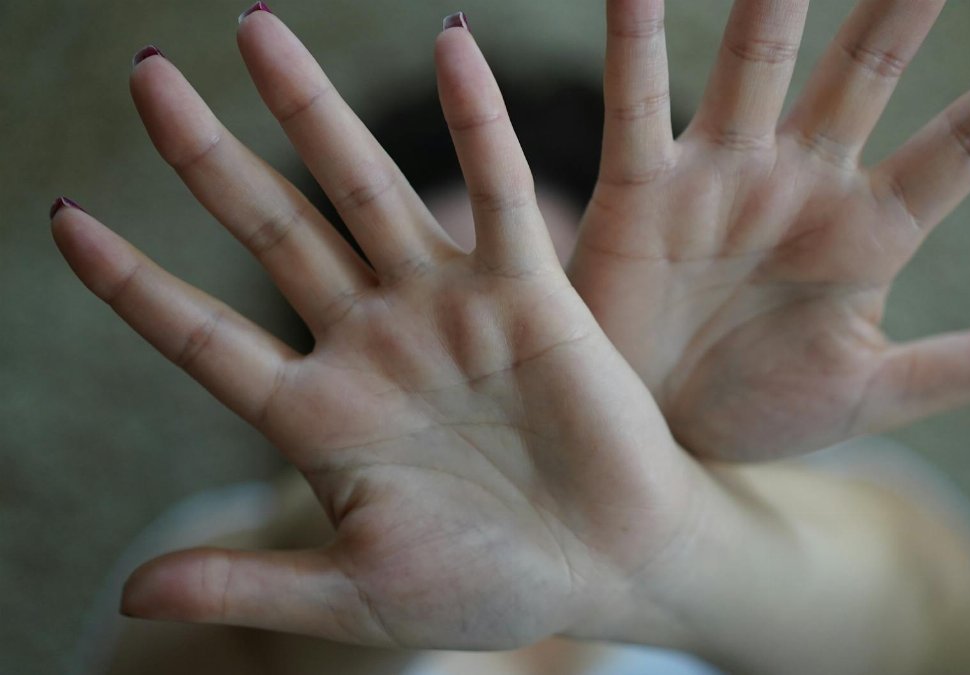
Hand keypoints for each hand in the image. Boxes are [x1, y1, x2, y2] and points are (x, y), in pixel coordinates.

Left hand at [53, 11, 703, 649]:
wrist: (610, 569)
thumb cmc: (490, 587)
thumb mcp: (357, 596)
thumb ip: (251, 588)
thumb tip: (130, 599)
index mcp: (321, 415)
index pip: (204, 338)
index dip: (134, 283)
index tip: (64, 220)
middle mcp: (374, 343)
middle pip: (274, 230)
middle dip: (208, 156)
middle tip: (145, 76)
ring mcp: (448, 309)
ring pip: (366, 190)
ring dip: (313, 112)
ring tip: (255, 31)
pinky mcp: (528, 294)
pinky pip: (499, 194)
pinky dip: (480, 124)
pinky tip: (451, 46)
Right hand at [572, 0, 969, 459]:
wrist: (659, 440)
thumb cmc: (763, 409)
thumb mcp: (874, 394)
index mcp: (868, 231)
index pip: (959, 148)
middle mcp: (802, 181)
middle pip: (865, 70)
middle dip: (903, 4)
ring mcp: (724, 175)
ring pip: (758, 63)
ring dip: (773, 0)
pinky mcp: (643, 189)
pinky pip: (639, 104)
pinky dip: (635, 42)